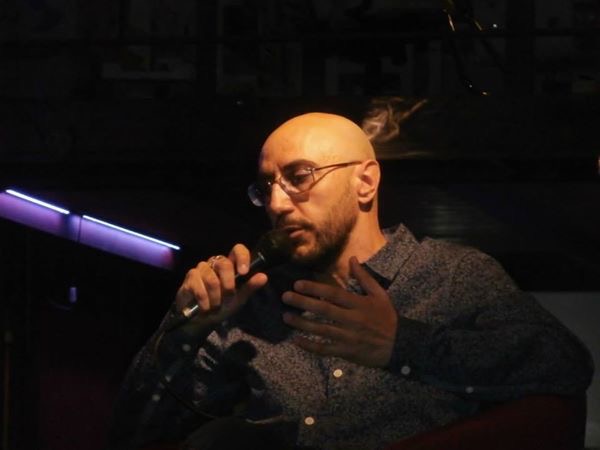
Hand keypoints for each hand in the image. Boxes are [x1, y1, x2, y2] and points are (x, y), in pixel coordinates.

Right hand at [175, 244, 267, 326]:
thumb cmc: (222, 306)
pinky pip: (199, 287)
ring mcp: (201, 269)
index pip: (237, 250)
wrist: (202, 320)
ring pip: (212, 279)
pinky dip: (205, 301)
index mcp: (230, 265)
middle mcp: (215, 263)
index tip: (244, 272)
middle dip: (228, 285)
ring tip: (215, 306)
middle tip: (228, 298)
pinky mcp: (190, 277)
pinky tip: (205, 307)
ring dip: (216, 297)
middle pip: (224, 264)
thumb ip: (250, 287)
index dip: (242, 257)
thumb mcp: (239, 299)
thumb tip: (263, 277)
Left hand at [281, 257, 397, 367]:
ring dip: (302, 323)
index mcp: (358, 303)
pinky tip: (297, 340)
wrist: (400, 344)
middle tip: (285, 297)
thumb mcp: (379, 294)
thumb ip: (364, 277)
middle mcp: (352, 319)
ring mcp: (348, 336)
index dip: (314, 288)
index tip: (297, 284)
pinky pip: (325, 349)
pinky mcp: (346, 351)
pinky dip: (310, 346)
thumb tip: (352, 259)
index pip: (333, 294)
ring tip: (286, 317)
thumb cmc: (387, 317)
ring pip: (321, 329)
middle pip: (323, 310)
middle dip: (303, 302)